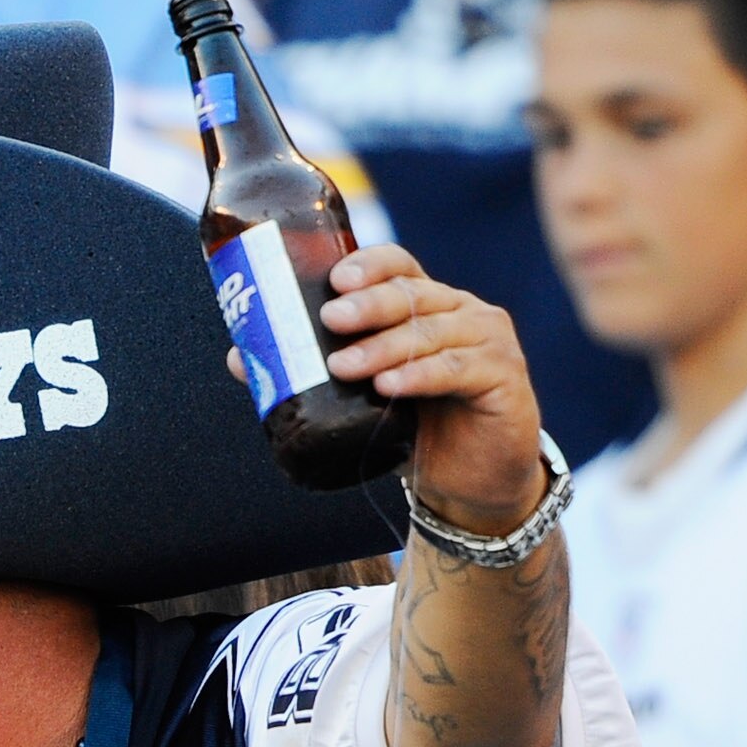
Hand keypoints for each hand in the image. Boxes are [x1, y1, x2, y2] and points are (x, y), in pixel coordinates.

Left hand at [316, 244, 547, 532]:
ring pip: (432, 331)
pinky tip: (390, 386)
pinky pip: (460, 369)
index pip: (399, 266)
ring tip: (344, 365)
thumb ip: (312, 372)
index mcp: (425, 304)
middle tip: (331, 317)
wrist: (473, 481)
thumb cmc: (416, 426)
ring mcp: (488, 340)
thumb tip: (241, 359)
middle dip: (370, 303)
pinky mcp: (505, 377)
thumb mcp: (362, 396)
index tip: (335, 279)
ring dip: (385, 346)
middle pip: (414, 293)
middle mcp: (461, 311)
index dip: (370, 266)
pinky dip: (421, 375)